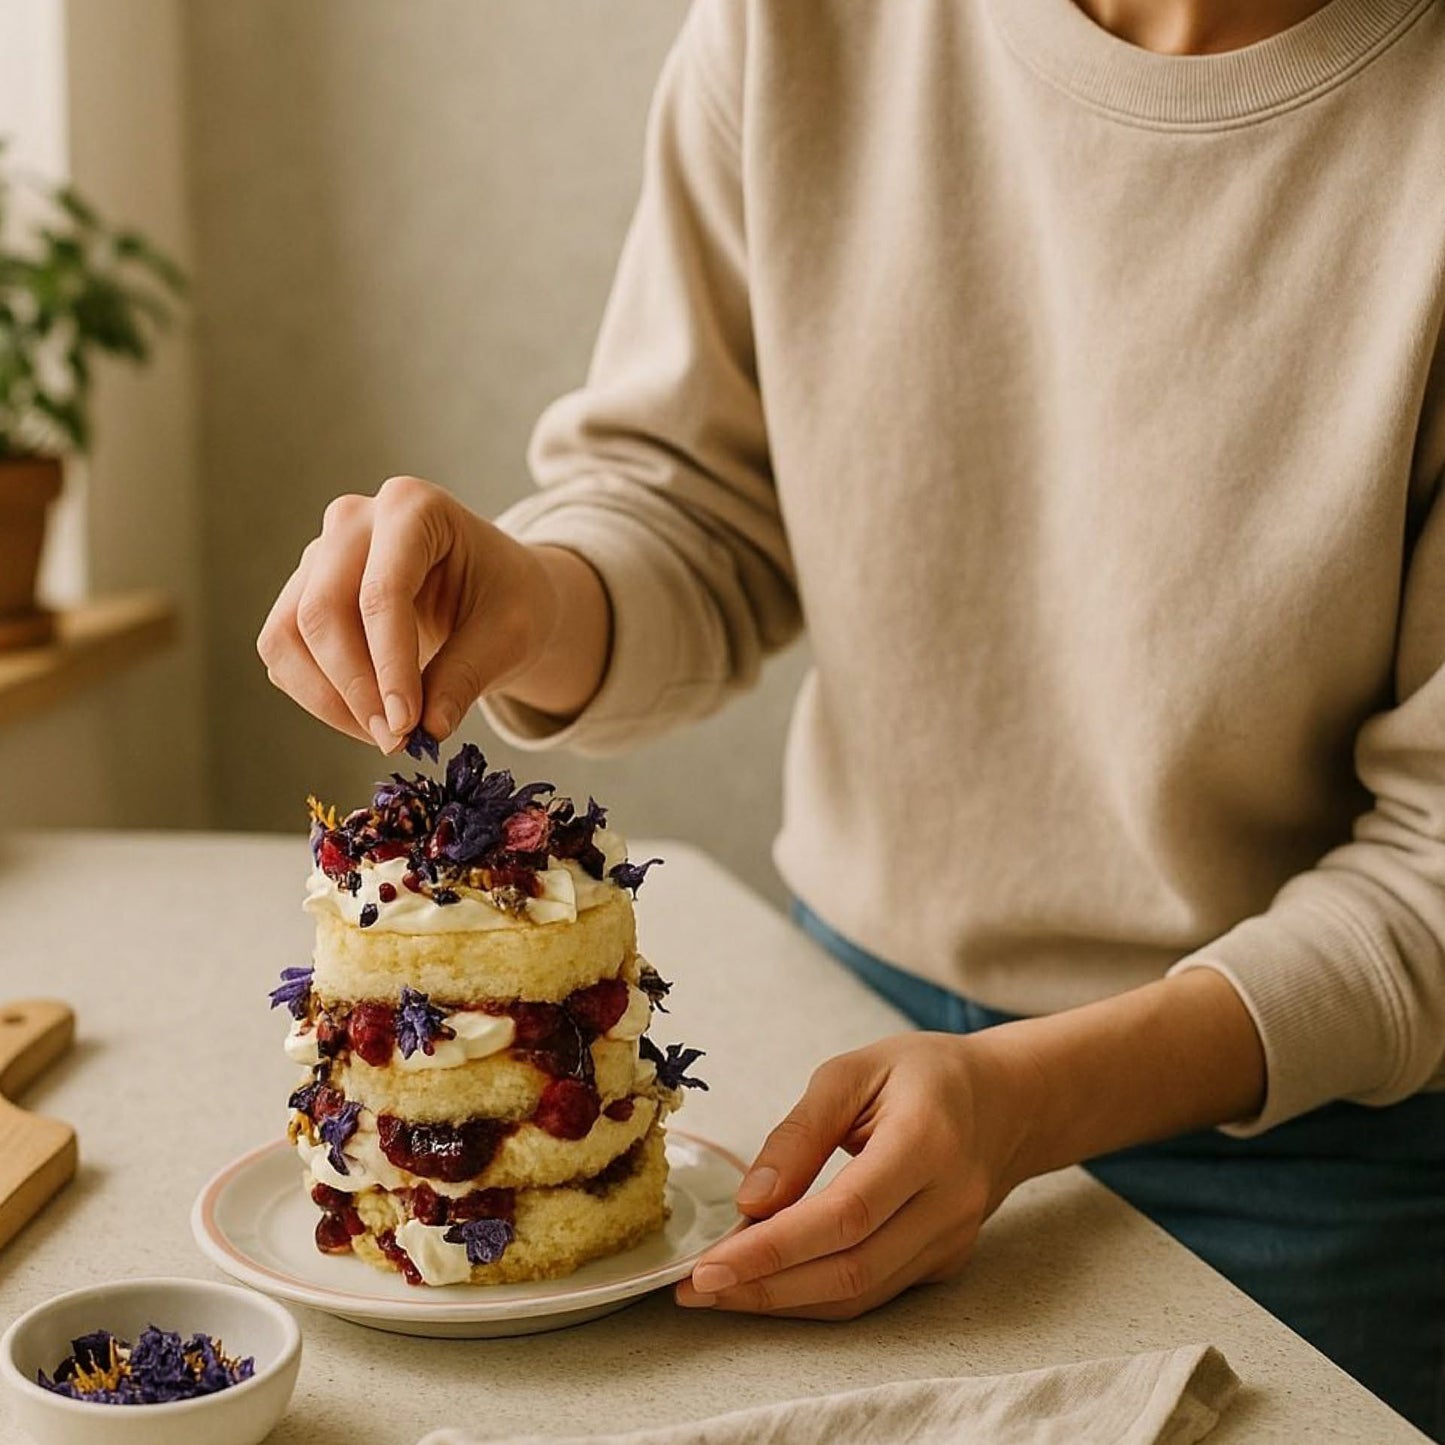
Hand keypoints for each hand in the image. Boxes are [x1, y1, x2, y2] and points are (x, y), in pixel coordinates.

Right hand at [257, 476, 608, 748]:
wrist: (493, 590)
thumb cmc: (506, 599)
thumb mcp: (510, 635)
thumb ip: (468, 675)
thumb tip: (428, 728)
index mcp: (413, 506)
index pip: (382, 593)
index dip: (391, 666)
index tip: (409, 725)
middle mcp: (353, 520)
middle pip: (323, 611)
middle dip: (357, 689)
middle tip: (398, 740)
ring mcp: (319, 555)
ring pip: (289, 635)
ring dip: (331, 700)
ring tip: (387, 735)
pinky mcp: (300, 594)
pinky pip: (284, 654)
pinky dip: (318, 698)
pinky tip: (367, 719)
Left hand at [676, 1031, 1042, 1318]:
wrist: (1005, 1101)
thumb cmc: (922, 1074)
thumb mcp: (853, 1071)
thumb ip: (800, 1132)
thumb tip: (751, 1200)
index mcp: (927, 1141)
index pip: (846, 1214)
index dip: (775, 1248)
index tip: (710, 1264)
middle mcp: (948, 1202)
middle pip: (851, 1268)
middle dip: (766, 1286)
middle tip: (695, 1289)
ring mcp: (951, 1240)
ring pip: (861, 1293)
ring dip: (783, 1301)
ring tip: (717, 1292)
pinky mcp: (943, 1263)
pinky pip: (873, 1292)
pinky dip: (814, 1295)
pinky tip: (766, 1284)